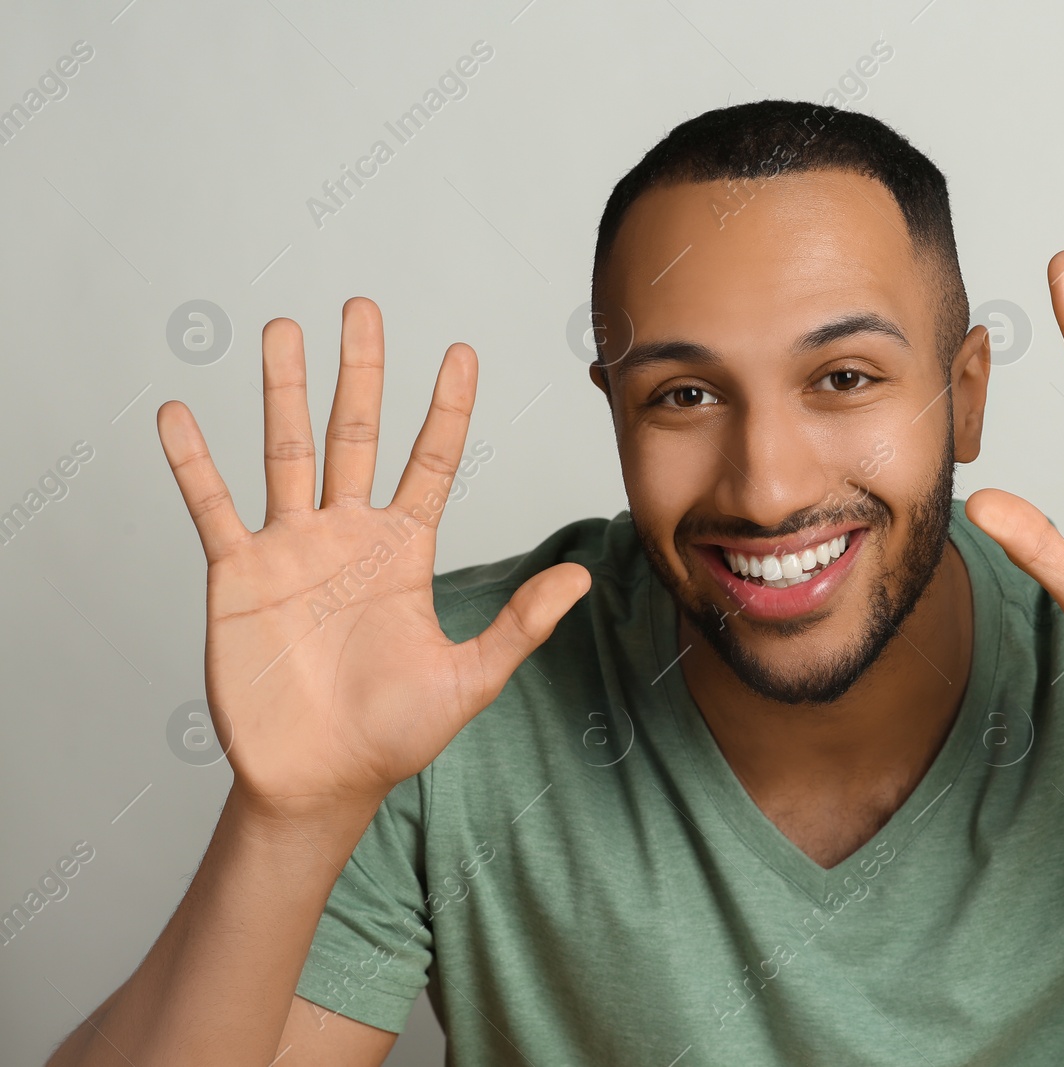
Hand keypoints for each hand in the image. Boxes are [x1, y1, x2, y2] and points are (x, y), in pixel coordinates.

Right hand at [157, 298, 589, 819]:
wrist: (320, 781)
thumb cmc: (395, 734)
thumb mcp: (471, 677)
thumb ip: (521, 623)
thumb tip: (582, 577)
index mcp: (405, 551)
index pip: (433, 460)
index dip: (448, 407)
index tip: (462, 352)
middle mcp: (349, 535)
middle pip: (356, 434)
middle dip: (361, 371)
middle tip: (362, 307)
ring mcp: (292, 549)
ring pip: (286, 450)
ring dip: (282, 391)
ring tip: (281, 329)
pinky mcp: (238, 576)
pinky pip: (212, 507)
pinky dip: (194, 462)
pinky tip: (179, 413)